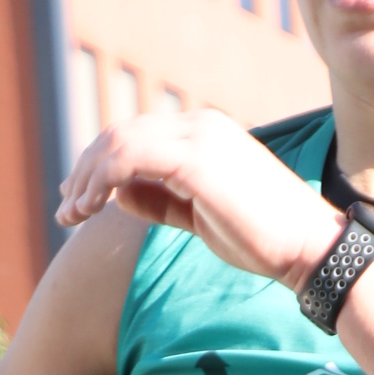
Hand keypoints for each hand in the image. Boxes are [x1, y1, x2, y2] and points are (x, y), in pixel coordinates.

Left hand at [56, 108, 339, 291]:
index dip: (98, 164)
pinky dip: (102, 180)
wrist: (308, 248)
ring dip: (87, 178)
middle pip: (121, 134)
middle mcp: (200, 126)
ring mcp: (199, 138)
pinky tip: (90, 208)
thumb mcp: (199, 216)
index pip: (137, 136)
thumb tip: (120, 193)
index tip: (76, 198)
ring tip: (71, 215)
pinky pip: (130, 158)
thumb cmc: (262, 239)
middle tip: (65, 210)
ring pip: (119, 142)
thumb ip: (160, 200)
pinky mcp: (196, 160)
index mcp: (205, 134)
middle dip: (85, 170)